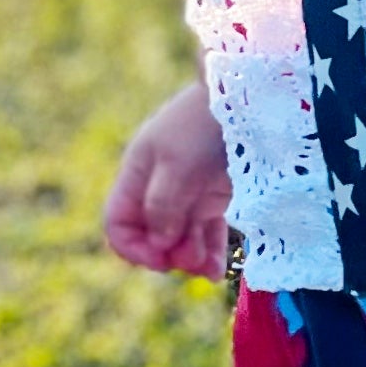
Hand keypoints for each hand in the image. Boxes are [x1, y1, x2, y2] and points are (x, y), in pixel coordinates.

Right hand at [102, 79, 232, 278]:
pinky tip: (216, 270)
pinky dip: (208, 251)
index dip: (132, 247)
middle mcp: (159, 185)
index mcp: (138, 172)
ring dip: (189, 258)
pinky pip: (205, 231)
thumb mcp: (177, 164)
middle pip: (151, 235)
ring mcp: (188, 191)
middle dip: (167, 255)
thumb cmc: (205, 124)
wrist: (248, 96)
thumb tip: (159, 243)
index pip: (118, 222)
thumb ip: (163, 206)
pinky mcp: (215, 195)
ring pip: (180, 237)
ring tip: (207, 271)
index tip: (159, 260)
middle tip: (191, 263)